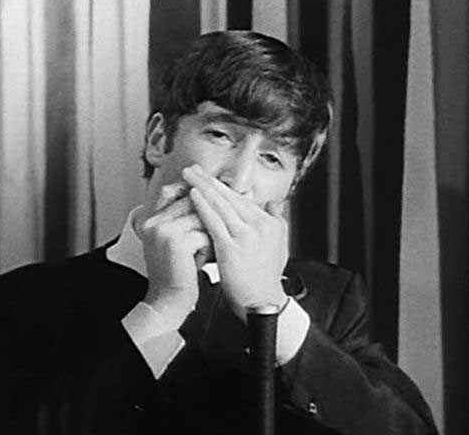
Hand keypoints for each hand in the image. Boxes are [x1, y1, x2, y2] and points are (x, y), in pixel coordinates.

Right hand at [136, 183, 211, 325]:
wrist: (169, 301)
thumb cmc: (177, 274)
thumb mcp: (176, 243)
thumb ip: (182, 221)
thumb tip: (206, 199)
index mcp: (149, 220)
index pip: (169, 192)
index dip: (190, 192)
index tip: (210, 194)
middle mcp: (153, 222)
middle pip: (188, 201)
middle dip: (207, 213)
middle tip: (222, 224)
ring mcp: (162, 230)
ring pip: (199, 216)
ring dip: (211, 231)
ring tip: (215, 245)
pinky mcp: (175, 242)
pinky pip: (203, 233)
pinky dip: (209, 246)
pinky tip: (208, 258)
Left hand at [182, 165, 288, 321]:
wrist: (262, 301)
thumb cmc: (267, 276)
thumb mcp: (279, 244)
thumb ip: (277, 219)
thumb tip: (274, 202)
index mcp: (268, 222)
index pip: (241, 199)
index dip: (221, 186)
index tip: (207, 177)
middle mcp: (258, 225)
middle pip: (230, 197)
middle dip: (208, 180)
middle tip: (192, 168)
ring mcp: (245, 236)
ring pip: (221, 205)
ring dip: (203, 187)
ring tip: (189, 175)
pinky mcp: (232, 248)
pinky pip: (214, 222)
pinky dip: (203, 207)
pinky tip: (193, 196)